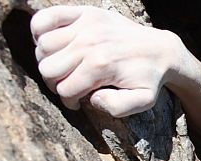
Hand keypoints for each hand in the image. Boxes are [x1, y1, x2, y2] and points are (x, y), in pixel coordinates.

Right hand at [31, 6, 179, 116]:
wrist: (160, 49)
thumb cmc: (148, 78)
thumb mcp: (143, 100)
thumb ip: (118, 107)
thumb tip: (91, 99)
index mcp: (101, 66)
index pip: (64, 90)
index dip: (69, 101)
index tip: (78, 102)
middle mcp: (90, 43)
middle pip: (48, 69)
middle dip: (55, 83)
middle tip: (70, 86)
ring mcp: (85, 25)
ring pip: (43, 47)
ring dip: (48, 60)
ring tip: (64, 67)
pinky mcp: (84, 12)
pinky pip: (45, 18)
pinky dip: (39, 31)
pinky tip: (52, 44)